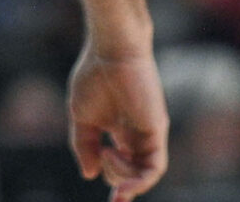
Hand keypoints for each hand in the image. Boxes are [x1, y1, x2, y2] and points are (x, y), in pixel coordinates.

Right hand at [69, 45, 167, 201]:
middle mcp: (138, 135)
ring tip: (106, 157)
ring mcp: (149, 133)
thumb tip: (90, 175)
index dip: (114, 180)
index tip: (104, 189)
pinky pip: (154, 168)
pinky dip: (139, 181)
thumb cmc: (95, 75)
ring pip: (145, 175)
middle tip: (100, 160)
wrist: (110, 51)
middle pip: (135, 174)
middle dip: (117, 182)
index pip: (124, 165)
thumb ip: (85, 146)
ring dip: (125, 181)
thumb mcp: (82, 117)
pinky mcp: (157, 130)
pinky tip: (121, 178)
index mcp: (122, 130)